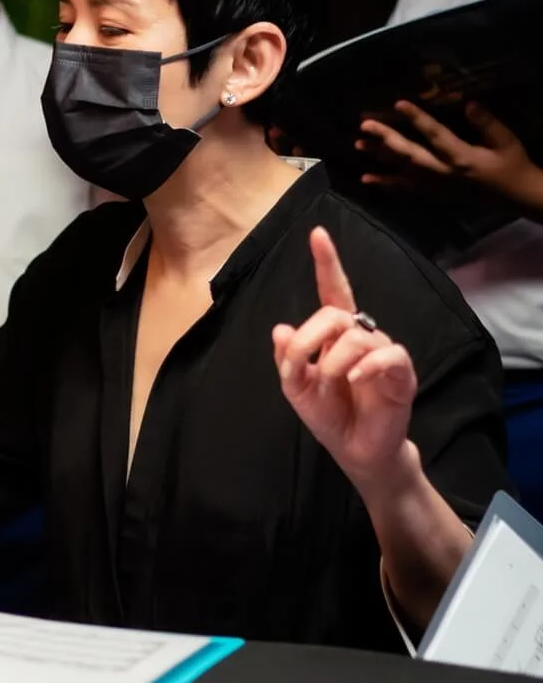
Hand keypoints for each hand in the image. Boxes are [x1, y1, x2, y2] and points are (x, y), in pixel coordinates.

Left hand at [272, 227, 417, 493]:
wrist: (356, 450)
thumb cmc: (329, 415)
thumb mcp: (297, 388)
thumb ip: (288, 359)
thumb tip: (281, 328)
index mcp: (334, 335)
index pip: (334, 291)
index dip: (327, 263)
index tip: (317, 233)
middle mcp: (361, 336)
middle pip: (335, 313)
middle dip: (311, 337)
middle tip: (305, 368)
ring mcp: (382, 352)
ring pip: (357, 336)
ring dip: (333, 361)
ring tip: (331, 384)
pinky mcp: (401, 372)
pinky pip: (387, 354)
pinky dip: (365, 365)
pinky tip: (354, 377)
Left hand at [357, 100, 542, 211]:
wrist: (517, 198)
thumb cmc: (512, 165)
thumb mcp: (506, 142)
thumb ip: (487, 123)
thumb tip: (469, 103)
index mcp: (462, 157)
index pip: (436, 134)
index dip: (417, 119)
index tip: (399, 103)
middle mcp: (444, 172)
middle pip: (410, 154)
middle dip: (386, 138)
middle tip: (365, 124)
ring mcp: (436, 186)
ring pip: (402, 171)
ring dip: (379, 158)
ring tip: (358, 144)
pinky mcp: (434, 195)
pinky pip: (405, 190)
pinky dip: (385, 184)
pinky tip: (366, 178)